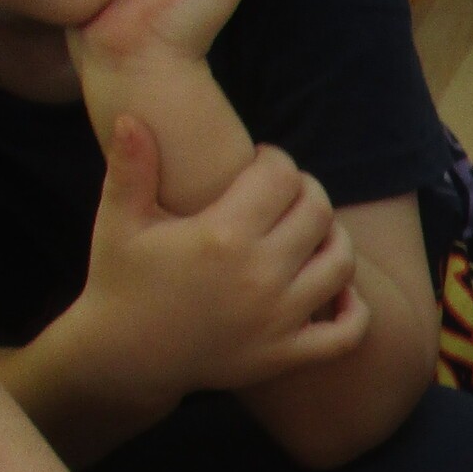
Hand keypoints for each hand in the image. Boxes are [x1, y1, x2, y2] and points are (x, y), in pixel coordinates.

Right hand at [48, 115, 368, 407]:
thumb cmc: (122, 280)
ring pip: (341, 263)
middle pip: (318, 212)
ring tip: (310, 230)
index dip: (276, 160)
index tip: (262, 162)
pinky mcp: (287, 354)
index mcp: (222, 235)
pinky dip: (354, 310)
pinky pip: (347, 333)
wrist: (126, 356)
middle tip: (288, 191)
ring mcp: (279, 318)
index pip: (281, 177)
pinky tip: (337, 290)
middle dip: (308, 191)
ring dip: (335, 238)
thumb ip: (129, 167)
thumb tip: (132, 115)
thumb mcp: (118, 221)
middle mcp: (259, 275)